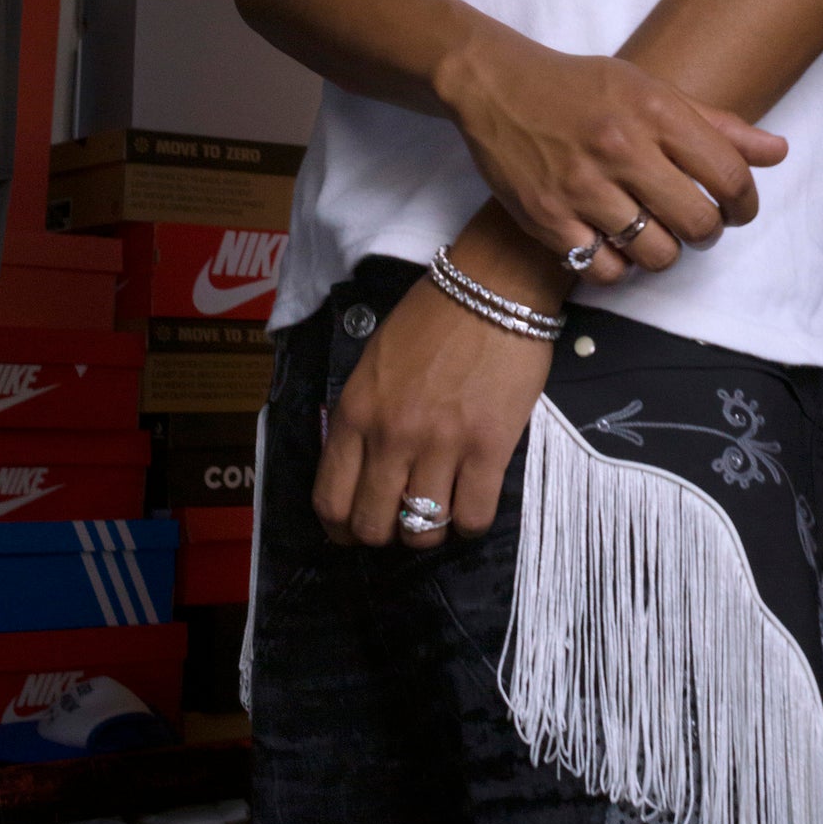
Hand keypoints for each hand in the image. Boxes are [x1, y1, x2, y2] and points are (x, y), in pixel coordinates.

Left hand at [312, 274, 550, 548]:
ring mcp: (441, 444)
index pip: (331, 499)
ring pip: (423, 530)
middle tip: (400, 522)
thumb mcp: (374, 363)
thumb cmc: (432, 318)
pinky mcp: (489, 448)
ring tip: (439, 513)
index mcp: (356, 412)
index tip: (354, 531)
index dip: (340, 530)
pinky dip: (470, 524)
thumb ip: (363, 417)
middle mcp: (391, 436)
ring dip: (429, 532)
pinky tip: (471, 505)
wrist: (492, 288)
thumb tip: (363, 468)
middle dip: (384, 535)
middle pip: (373, 526)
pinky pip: (473, 517)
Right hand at [437, 36, 788, 279]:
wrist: (496, 85)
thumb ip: (717, 125)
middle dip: (708, 233)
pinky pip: (605, 270)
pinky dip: (618, 267)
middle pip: (698, 223)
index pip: (729, 175)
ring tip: (654, 234)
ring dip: (665, 253)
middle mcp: (620, 148)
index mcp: (654, 111)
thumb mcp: (651, 90)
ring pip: (655, 254)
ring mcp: (581, 186)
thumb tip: (777, 152)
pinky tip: (615, 246)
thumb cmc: (583, 88)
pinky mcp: (546, 217)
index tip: (738, 209)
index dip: (745, 203)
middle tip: (696, 225)